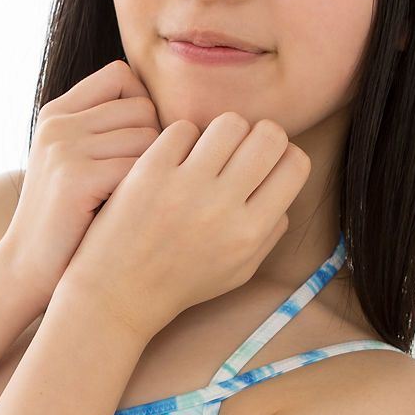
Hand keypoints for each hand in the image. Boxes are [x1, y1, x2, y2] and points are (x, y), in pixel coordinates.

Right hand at [0, 59, 160, 306]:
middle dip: (154, 145)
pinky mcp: (74, 178)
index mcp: (56, 113)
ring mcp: (63, 149)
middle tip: (140, 186)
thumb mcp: (77, 164)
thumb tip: (172, 109)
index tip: (136, 150)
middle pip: (142, 107)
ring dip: (155, 173)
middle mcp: (57, 124)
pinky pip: (142, 168)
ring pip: (148, 137)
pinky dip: (147, 194)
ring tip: (134, 202)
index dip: (142, 108)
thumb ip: (106, 130)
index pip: (121, 76)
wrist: (26, 271)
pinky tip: (132, 216)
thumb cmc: (68, 222)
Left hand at [59, 111, 311, 337]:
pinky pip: (184, 127)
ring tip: (208, 151)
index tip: (266, 164)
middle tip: (239, 151)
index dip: (285, 156)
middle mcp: (222, 207)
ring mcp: (184, 187)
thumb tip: (284, 187)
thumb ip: (270, 231)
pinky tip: (174, 158)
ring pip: (230, 122)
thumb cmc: (181, 281)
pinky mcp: (149, 172)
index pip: (296, 163)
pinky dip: (183, 138)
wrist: (118, 292)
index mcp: (249, 231)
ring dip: (223, 132)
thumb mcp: (239, 271)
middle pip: (269, 135)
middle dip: (259, 136)